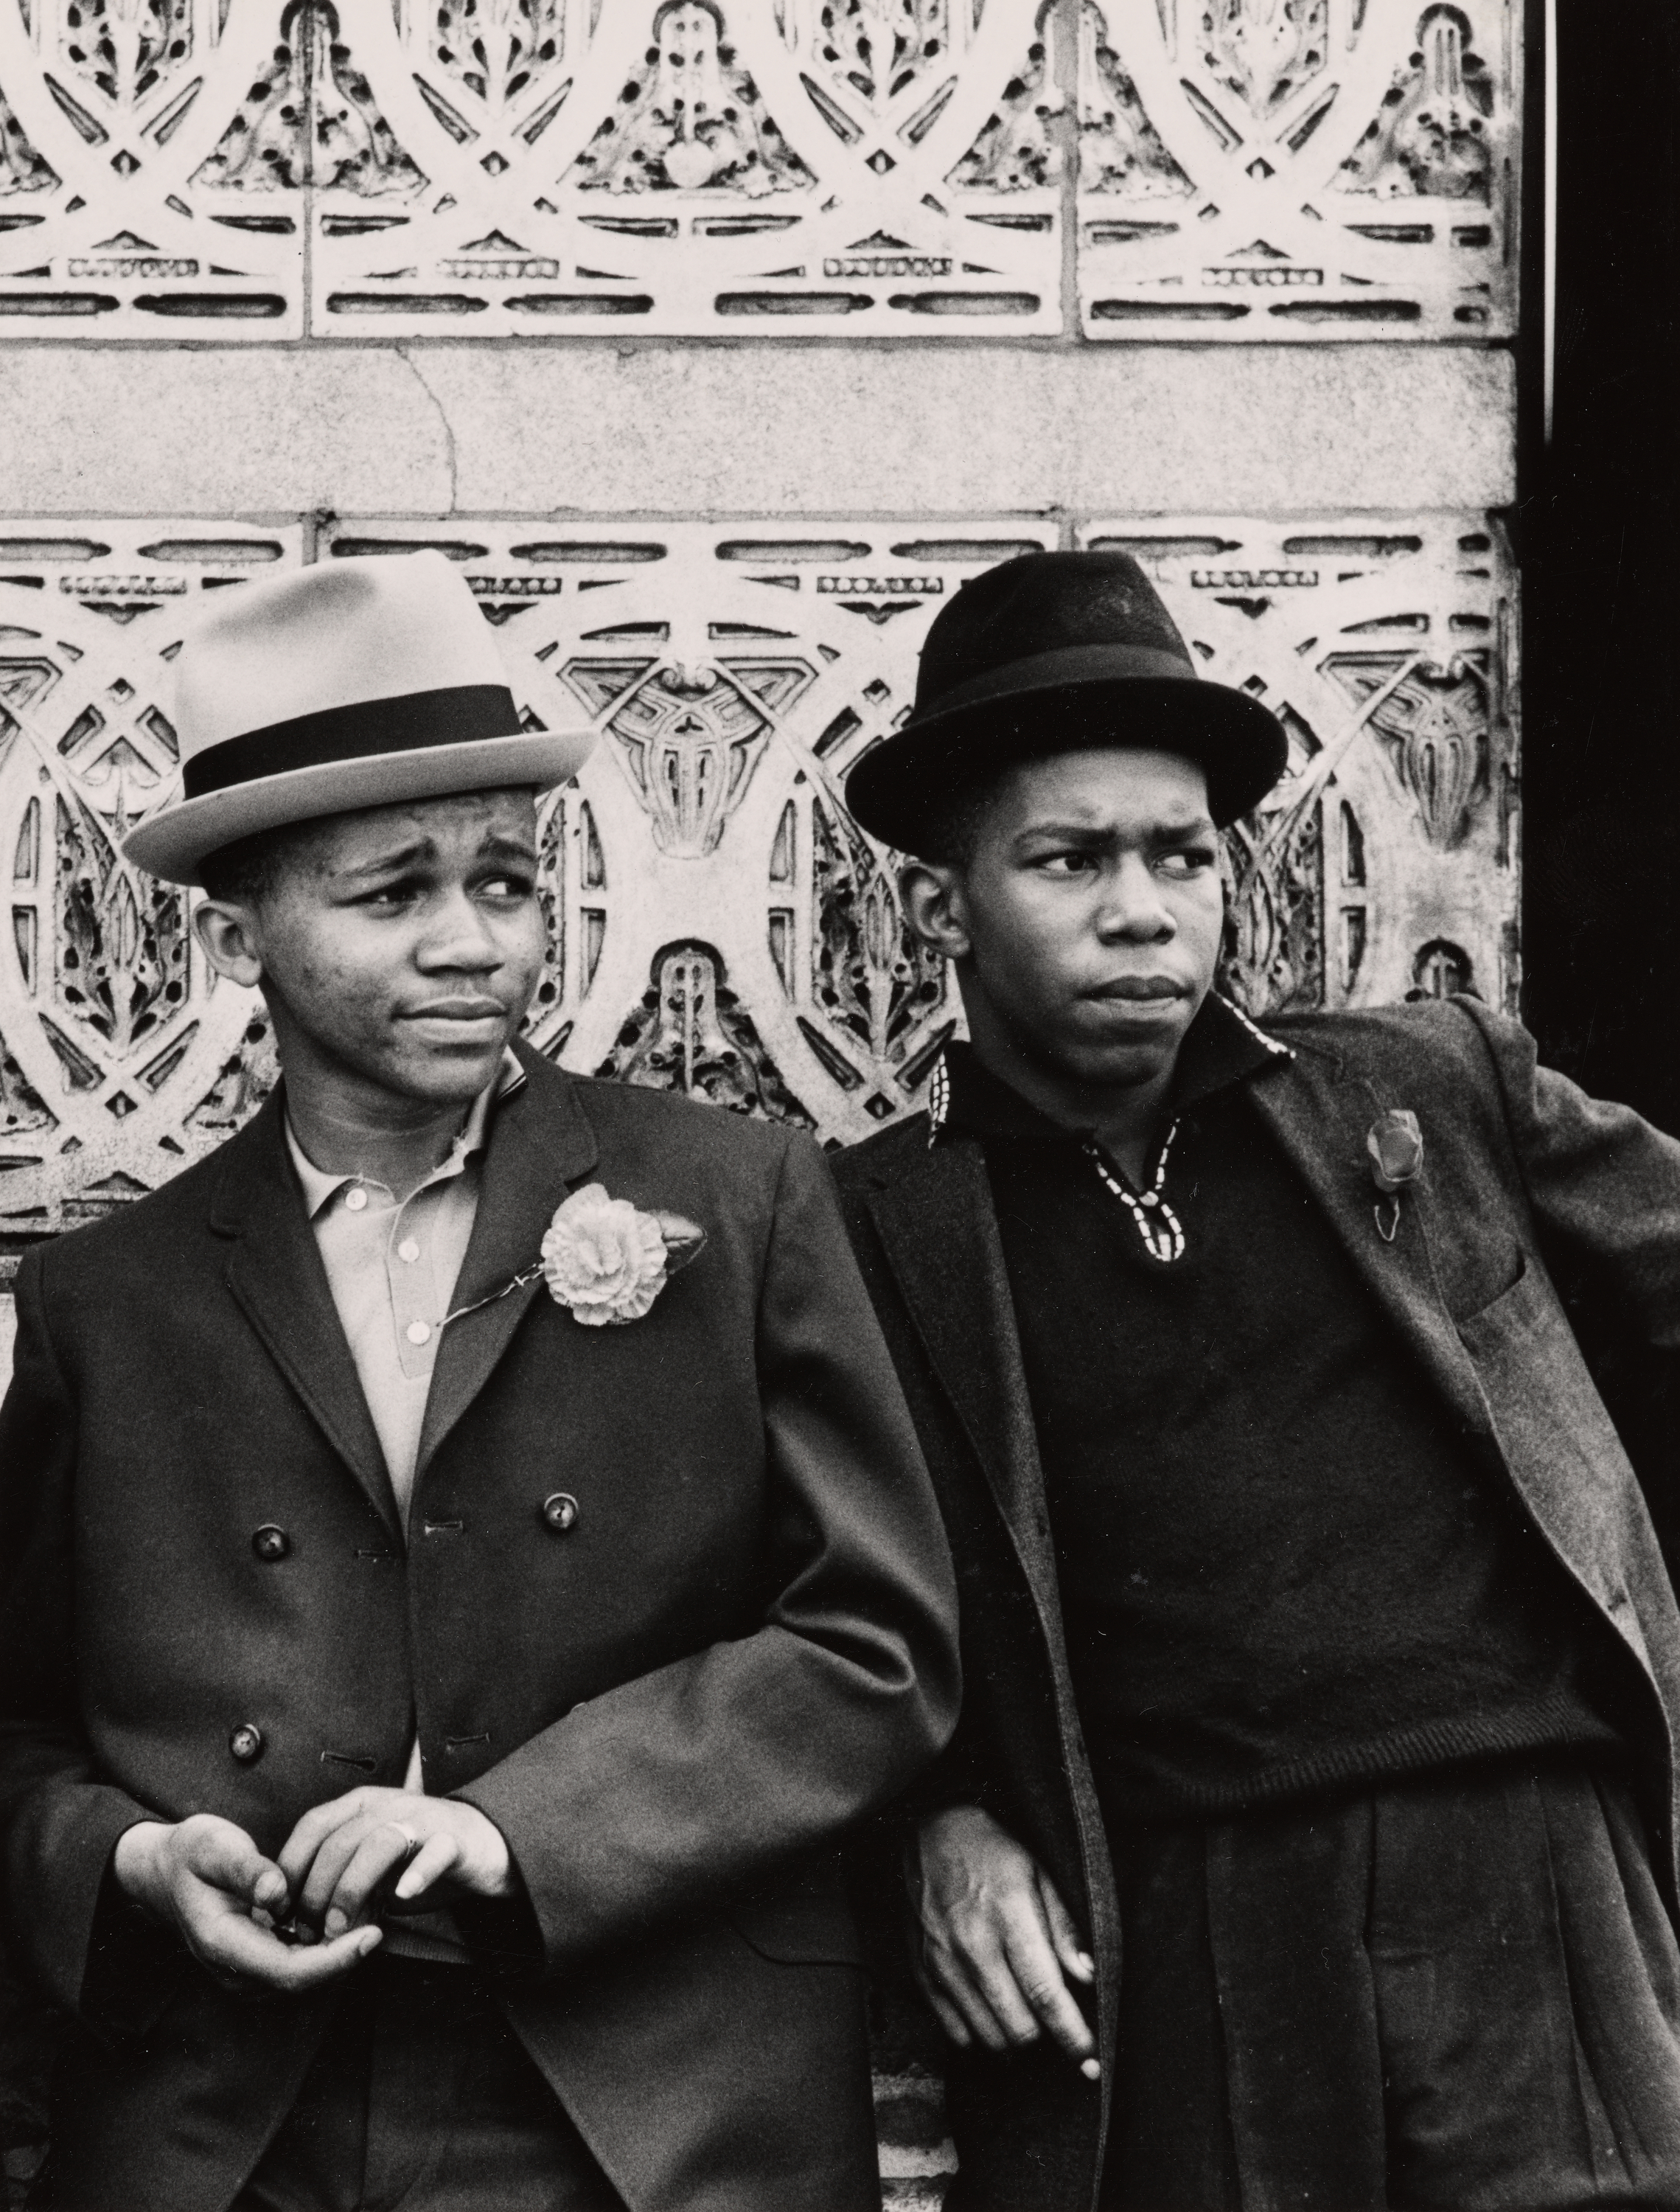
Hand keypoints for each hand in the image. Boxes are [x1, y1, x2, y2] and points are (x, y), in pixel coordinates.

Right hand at [113, 1815, 379, 1994]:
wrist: (164, 1870)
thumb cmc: (191, 1854)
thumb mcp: (213, 1846)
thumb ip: (245, 1868)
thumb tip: (277, 1891)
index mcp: (223, 1944)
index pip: (289, 1971)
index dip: (335, 1959)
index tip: (372, 1935)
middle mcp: (234, 1970)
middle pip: (303, 1981)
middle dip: (346, 1955)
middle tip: (383, 1915)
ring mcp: (245, 1971)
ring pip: (304, 1977)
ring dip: (339, 1952)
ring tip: (372, 1912)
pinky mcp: (256, 1962)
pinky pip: (298, 1965)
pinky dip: (325, 1946)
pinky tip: (347, 1914)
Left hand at [278, 1788, 514, 1941]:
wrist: (488, 1843)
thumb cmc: (420, 1858)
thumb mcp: (373, 1869)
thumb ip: (340, 1884)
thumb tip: (300, 1925)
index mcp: (363, 1805)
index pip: (314, 1825)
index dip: (290, 1867)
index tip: (277, 1909)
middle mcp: (390, 1805)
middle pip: (340, 1840)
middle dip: (316, 1889)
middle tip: (308, 1931)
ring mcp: (424, 1819)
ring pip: (379, 1843)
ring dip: (353, 1887)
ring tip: (341, 1926)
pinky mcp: (456, 1840)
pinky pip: (435, 1851)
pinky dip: (417, 1873)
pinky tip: (402, 1896)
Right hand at [909, 1805, 1098, 2077]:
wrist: (928, 1832)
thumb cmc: (993, 1853)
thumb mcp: (1039, 1874)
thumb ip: (1065, 1928)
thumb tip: (1089, 1977)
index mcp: (1009, 1916)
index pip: (1045, 1993)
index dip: (1072, 2034)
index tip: (1091, 2062)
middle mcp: (972, 1945)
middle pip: (1018, 2026)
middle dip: (1046, 2039)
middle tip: (1056, 2026)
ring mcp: (942, 1963)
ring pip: (987, 2037)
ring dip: (1014, 2041)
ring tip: (1027, 2023)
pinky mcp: (921, 1972)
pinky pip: (953, 2031)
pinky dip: (979, 2036)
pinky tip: (993, 2016)